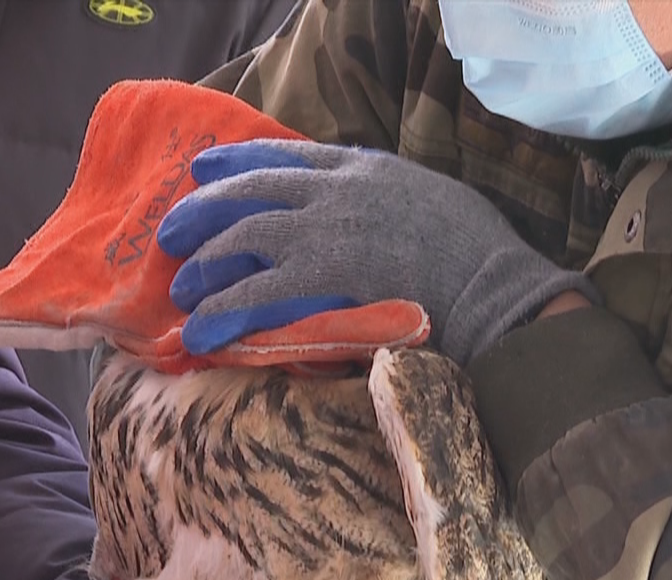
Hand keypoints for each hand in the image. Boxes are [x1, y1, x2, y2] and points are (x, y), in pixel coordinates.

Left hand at [155, 139, 593, 361]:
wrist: (501, 294)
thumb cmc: (481, 257)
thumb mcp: (431, 200)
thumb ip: (388, 199)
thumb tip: (367, 212)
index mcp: (364, 169)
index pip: (284, 156)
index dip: (237, 163)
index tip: (204, 169)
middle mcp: (337, 192)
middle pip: (250, 192)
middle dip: (203, 212)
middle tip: (171, 234)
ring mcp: (328, 233)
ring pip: (243, 238)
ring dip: (206, 266)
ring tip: (183, 292)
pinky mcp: (325, 281)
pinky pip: (256, 294)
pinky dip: (223, 313)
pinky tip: (201, 332)